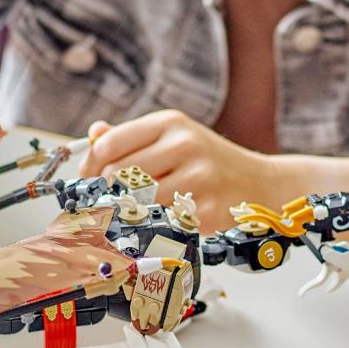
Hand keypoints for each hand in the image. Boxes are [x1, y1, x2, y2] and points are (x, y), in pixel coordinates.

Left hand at [81, 110, 275, 230]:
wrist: (258, 182)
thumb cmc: (208, 161)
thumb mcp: (174, 137)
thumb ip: (132, 136)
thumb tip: (94, 134)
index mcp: (170, 124)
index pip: (110, 144)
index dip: (91, 166)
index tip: (90, 179)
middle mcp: (184, 145)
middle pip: (118, 175)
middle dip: (107, 191)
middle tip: (110, 200)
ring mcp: (198, 177)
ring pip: (137, 201)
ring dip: (129, 210)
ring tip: (135, 210)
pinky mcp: (206, 208)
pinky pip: (162, 221)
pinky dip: (155, 223)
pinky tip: (161, 219)